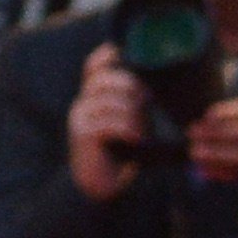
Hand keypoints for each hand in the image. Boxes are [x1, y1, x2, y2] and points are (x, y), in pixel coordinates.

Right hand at [65, 46, 158, 205]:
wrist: (103, 182)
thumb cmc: (123, 149)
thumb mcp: (133, 119)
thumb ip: (137, 101)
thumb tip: (156, 86)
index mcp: (94, 95)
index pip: (94, 65)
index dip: (108, 55)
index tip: (126, 54)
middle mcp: (83, 102)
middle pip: (106, 79)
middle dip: (132, 87)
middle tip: (148, 102)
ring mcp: (80, 116)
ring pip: (111, 100)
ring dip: (133, 114)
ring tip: (142, 129)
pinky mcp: (83, 133)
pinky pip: (109, 122)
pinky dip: (127, 128)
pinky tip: (137, 138)